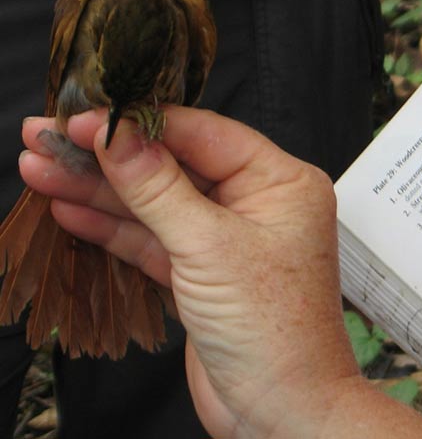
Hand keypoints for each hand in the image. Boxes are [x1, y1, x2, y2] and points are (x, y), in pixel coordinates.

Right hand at [20, 107, 421, 438]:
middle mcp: (256, 201)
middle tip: (45, 133)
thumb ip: (158, 189)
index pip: (203, 133)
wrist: (281, 414)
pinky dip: (112, 226)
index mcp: (280, 180)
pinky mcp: (200, 272)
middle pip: (173, 165)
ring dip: (99, 188)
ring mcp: (226, 237)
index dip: (141, 123)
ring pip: (155, 202)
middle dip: (109, 154)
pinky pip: (152, 238)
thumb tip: (116, 132)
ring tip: (39, 166)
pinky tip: (69, 206)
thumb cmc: (271, 328)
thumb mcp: (210, 247)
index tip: (85, 113)